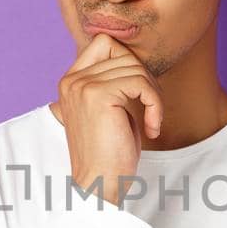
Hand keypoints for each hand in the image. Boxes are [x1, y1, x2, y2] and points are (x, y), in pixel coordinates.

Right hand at [53, 32, 164, 204]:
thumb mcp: (109, 110)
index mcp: (70, 81)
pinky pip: (142, 84)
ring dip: (153, 96)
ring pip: (136, 68)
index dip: (129, 62)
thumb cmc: (109, 153)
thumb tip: (131, 55)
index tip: (138, 92)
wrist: (100, 185)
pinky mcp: (99, 96)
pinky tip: (152, 127)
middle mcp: (73, 80)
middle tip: (151, 109)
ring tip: (152, 121)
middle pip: (124, 53)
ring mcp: (83, 86)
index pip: (105, 42)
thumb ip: (112, 81)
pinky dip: (155, 105)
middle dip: (146, 80)